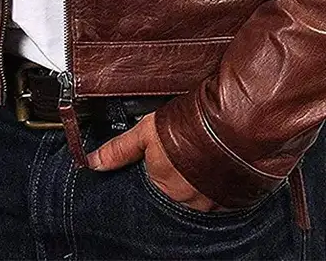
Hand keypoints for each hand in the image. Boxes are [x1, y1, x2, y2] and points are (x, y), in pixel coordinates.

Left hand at [87, 112, 226, 211]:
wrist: (229, 122)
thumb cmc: (188, 125)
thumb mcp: (146, 131)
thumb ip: (119, 150)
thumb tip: (92, 162)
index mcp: (164, 189)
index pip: (155, 186)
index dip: (158, 172)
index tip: (164, 158)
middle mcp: (188, 202)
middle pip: (178, 192)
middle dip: (179, 177)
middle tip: (183, 155)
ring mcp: (213, 202)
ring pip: (201, 195)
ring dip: (199, 180)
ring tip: (201, 157)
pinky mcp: (234, 198)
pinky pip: (223, 195)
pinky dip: (219, 183)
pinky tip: (219, 164)